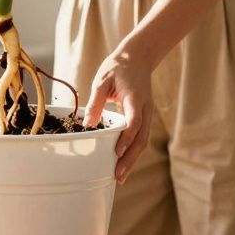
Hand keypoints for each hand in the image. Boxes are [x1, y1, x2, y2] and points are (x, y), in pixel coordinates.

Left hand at [83, 49, 154, 184]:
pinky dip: (133, 151)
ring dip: (132, 160)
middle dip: (130, 159)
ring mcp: (147, 114)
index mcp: (135, 98)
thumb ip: (96, 101)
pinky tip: (124, 163)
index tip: (117, 152)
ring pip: (143, 141)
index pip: (134, 122)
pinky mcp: (144, 117)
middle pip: (141, 138)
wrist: (138, 57)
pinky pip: (141, 137)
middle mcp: (145, 109)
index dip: (126, 138)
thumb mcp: (102, 79)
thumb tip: (87, 124)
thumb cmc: (118, 67)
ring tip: (121, 177)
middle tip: (118, 176)